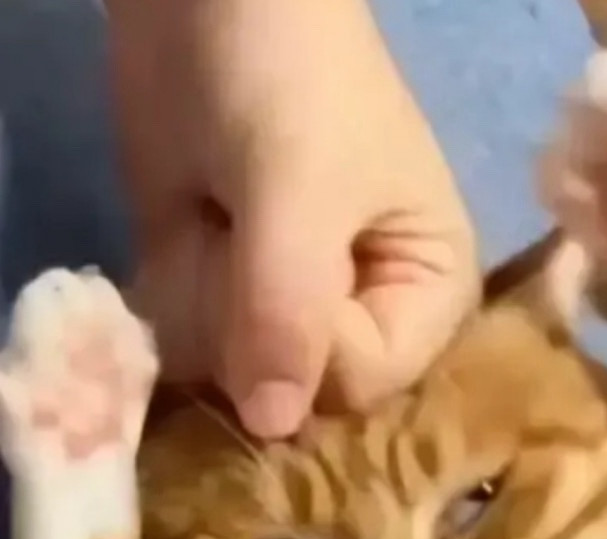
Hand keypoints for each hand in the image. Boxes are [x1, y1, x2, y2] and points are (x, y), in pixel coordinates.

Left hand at [106, 0, 478, 438]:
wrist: (209, 7)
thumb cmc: (291, 81)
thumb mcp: (299, 186)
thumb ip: (288, 306)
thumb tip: (273, 428)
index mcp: (430, 297)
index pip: (368, 384)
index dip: (309, 346)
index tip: (270, 265)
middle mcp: (371, 319)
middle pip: (299, 394)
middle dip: (247, 324)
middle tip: (236, 234)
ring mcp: (296, 316)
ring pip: (237, 380)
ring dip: (204, 304)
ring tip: (216, 222)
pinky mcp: (236, 302)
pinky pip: (197, 350)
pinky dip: (176, 302)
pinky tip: (188, 236)